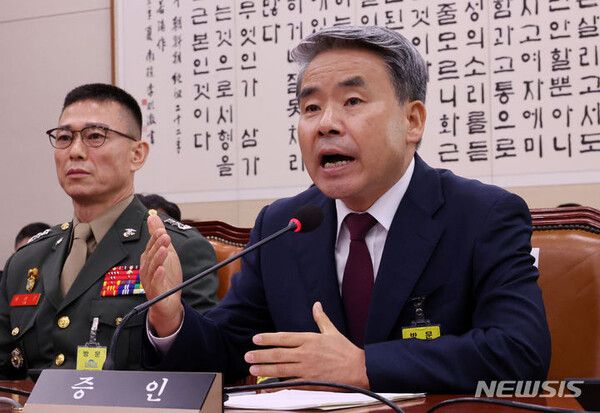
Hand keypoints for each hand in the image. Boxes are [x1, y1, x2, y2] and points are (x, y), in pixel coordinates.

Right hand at [140, 214, 183, 336]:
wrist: (168, 302)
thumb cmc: (166, 276)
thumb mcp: (166, 253)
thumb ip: (158, 235)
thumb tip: (152, 216)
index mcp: (148, 260)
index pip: (150, 247)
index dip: (155, 239)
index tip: (162, 231)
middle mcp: (146, 270)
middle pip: (150, 257)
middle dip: (157, 246)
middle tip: (165, 237)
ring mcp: (149, 282)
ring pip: (152, 269)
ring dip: (157, 258)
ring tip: (164, 249)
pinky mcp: (156, 293)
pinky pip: (155, 284)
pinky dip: (158, 277)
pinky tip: (162, 269)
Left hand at [244, 302, 369, 388]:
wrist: (359, 369)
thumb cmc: (345, 351)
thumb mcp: (332, 331)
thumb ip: (321, 318)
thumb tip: (316, 305)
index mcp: (310, 339)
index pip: (284, 337)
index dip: (268, 338)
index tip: (256, 339)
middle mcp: (306, 354)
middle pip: (278, 354)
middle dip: (261, 355)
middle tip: (248, 356)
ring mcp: (307, 369)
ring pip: (281, 369)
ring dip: (265, 369)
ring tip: (252, 369)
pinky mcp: (310, 382)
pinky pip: (290, 384)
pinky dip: (277, 386)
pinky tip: (267, 387)